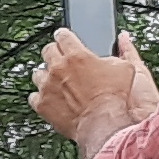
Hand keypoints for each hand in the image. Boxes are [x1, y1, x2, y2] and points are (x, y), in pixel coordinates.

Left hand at [31, 28, 158, 153]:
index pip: (63, 36)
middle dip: (53, 52)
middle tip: (59, 57)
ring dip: (45, 75)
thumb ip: (121, 51)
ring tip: (54, 80)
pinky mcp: (42, 105)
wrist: (104, 123)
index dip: (63, 35)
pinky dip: (40, 96)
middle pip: (47, 51)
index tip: (63, 37)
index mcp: (77, 55)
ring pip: (37, 73)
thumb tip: (123, 39)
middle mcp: (58, 68)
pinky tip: (49, 98)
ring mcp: (47, 87)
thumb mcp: (125, 67)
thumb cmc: (115, 97)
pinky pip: (34, 97)